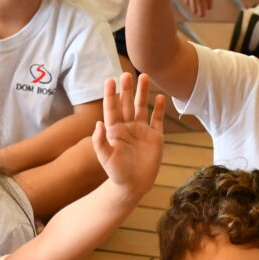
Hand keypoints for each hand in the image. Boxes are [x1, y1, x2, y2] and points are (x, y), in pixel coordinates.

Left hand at [92, 72, 166, 193]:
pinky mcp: (155, 137)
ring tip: (144, 76)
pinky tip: (161, 97)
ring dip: (143, 93)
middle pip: (127, 103)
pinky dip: (159, 109)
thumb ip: (100, 141)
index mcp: (114, 130)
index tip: (110, 80)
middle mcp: (127, 127)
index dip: (111, 95)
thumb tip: (98, 124)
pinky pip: (157, 119)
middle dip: (127, 89)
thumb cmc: (116, 173)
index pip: (111, 108)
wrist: (133, 185)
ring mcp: (142, 130)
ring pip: (142, 107)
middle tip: (127, 74)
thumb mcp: (105, 158)